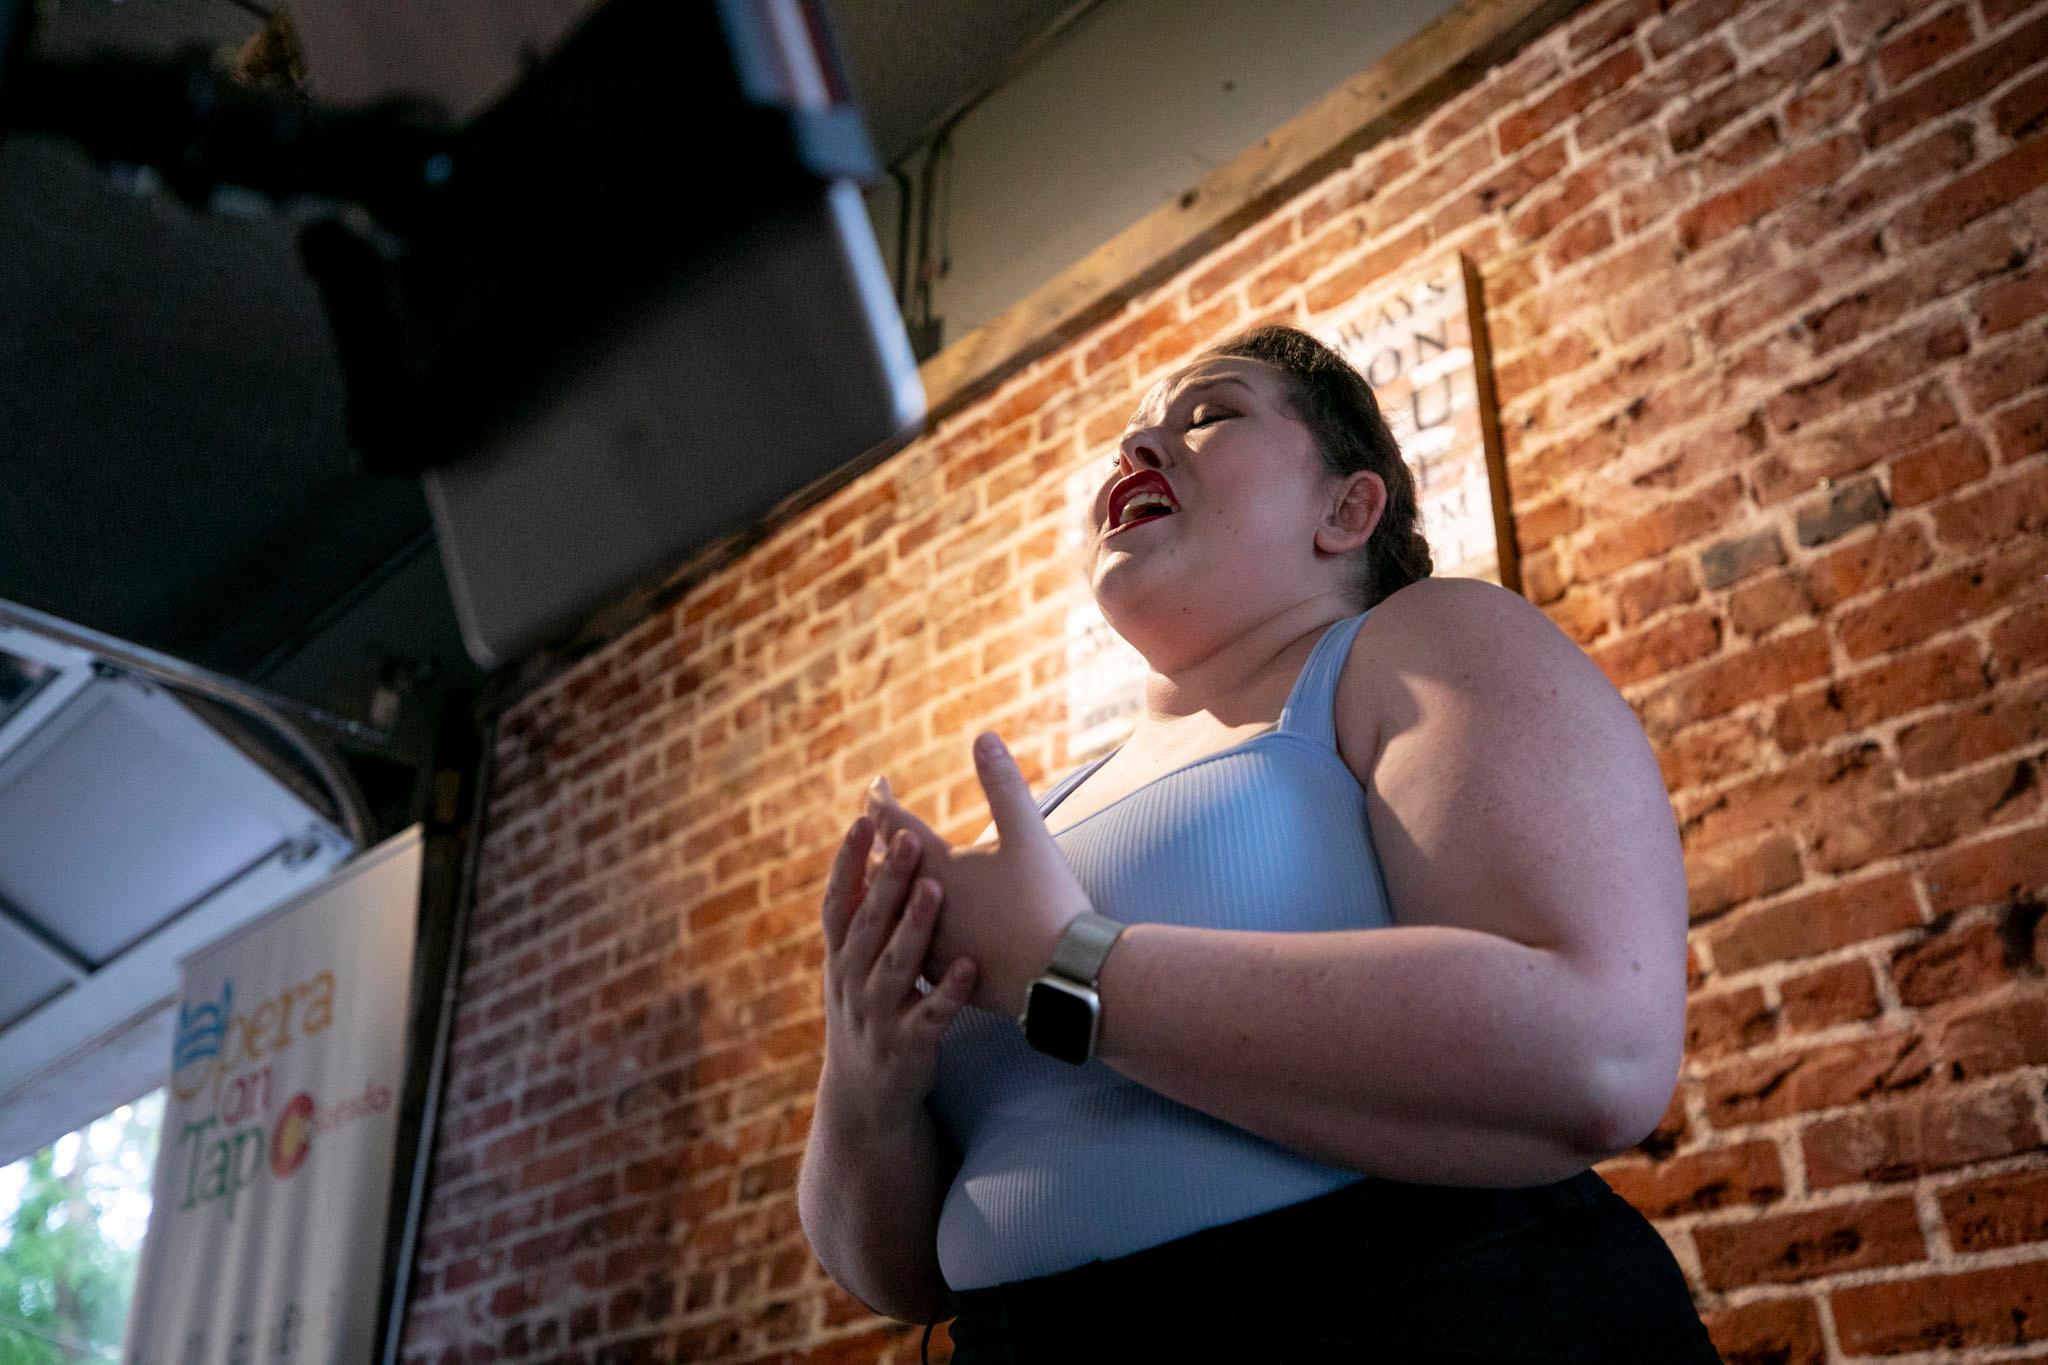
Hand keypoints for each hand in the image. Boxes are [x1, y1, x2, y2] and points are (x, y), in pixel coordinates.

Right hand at [816, 816, 977, 1128]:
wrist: (866, 1096)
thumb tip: (872, 848)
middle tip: (908, 839)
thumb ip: (865, 914)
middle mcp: (851, 981)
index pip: (838, 901)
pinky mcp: (908, 1045)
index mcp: (840, 955)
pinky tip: (969, 966)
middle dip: (886, 880)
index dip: (847, 862)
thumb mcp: (854, 965)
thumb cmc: (870, 1008)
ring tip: (935, 889)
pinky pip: (930, 1015)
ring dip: (913, 926)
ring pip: (895, 965)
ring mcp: (877, 1014)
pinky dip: (948, 991)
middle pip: (868, 924)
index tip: (862, 820)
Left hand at [865, 732, 1097, 1017]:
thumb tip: (983, 736)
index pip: (893, 825)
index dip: (881, 801)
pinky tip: (910, 935)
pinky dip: (906, 929)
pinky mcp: (942, 975)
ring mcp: (928, 946)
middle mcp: (920, 908)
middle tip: (871, 828)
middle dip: (877, 844)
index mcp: (935, 869)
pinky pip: (911, 947)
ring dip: (885, 889)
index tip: (875, 786)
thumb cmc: (1046, 901)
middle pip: (883, 869)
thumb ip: (1004, 784)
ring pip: (892, 912)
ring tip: (880, 877)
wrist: (1062, 977)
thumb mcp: (1028, 836)